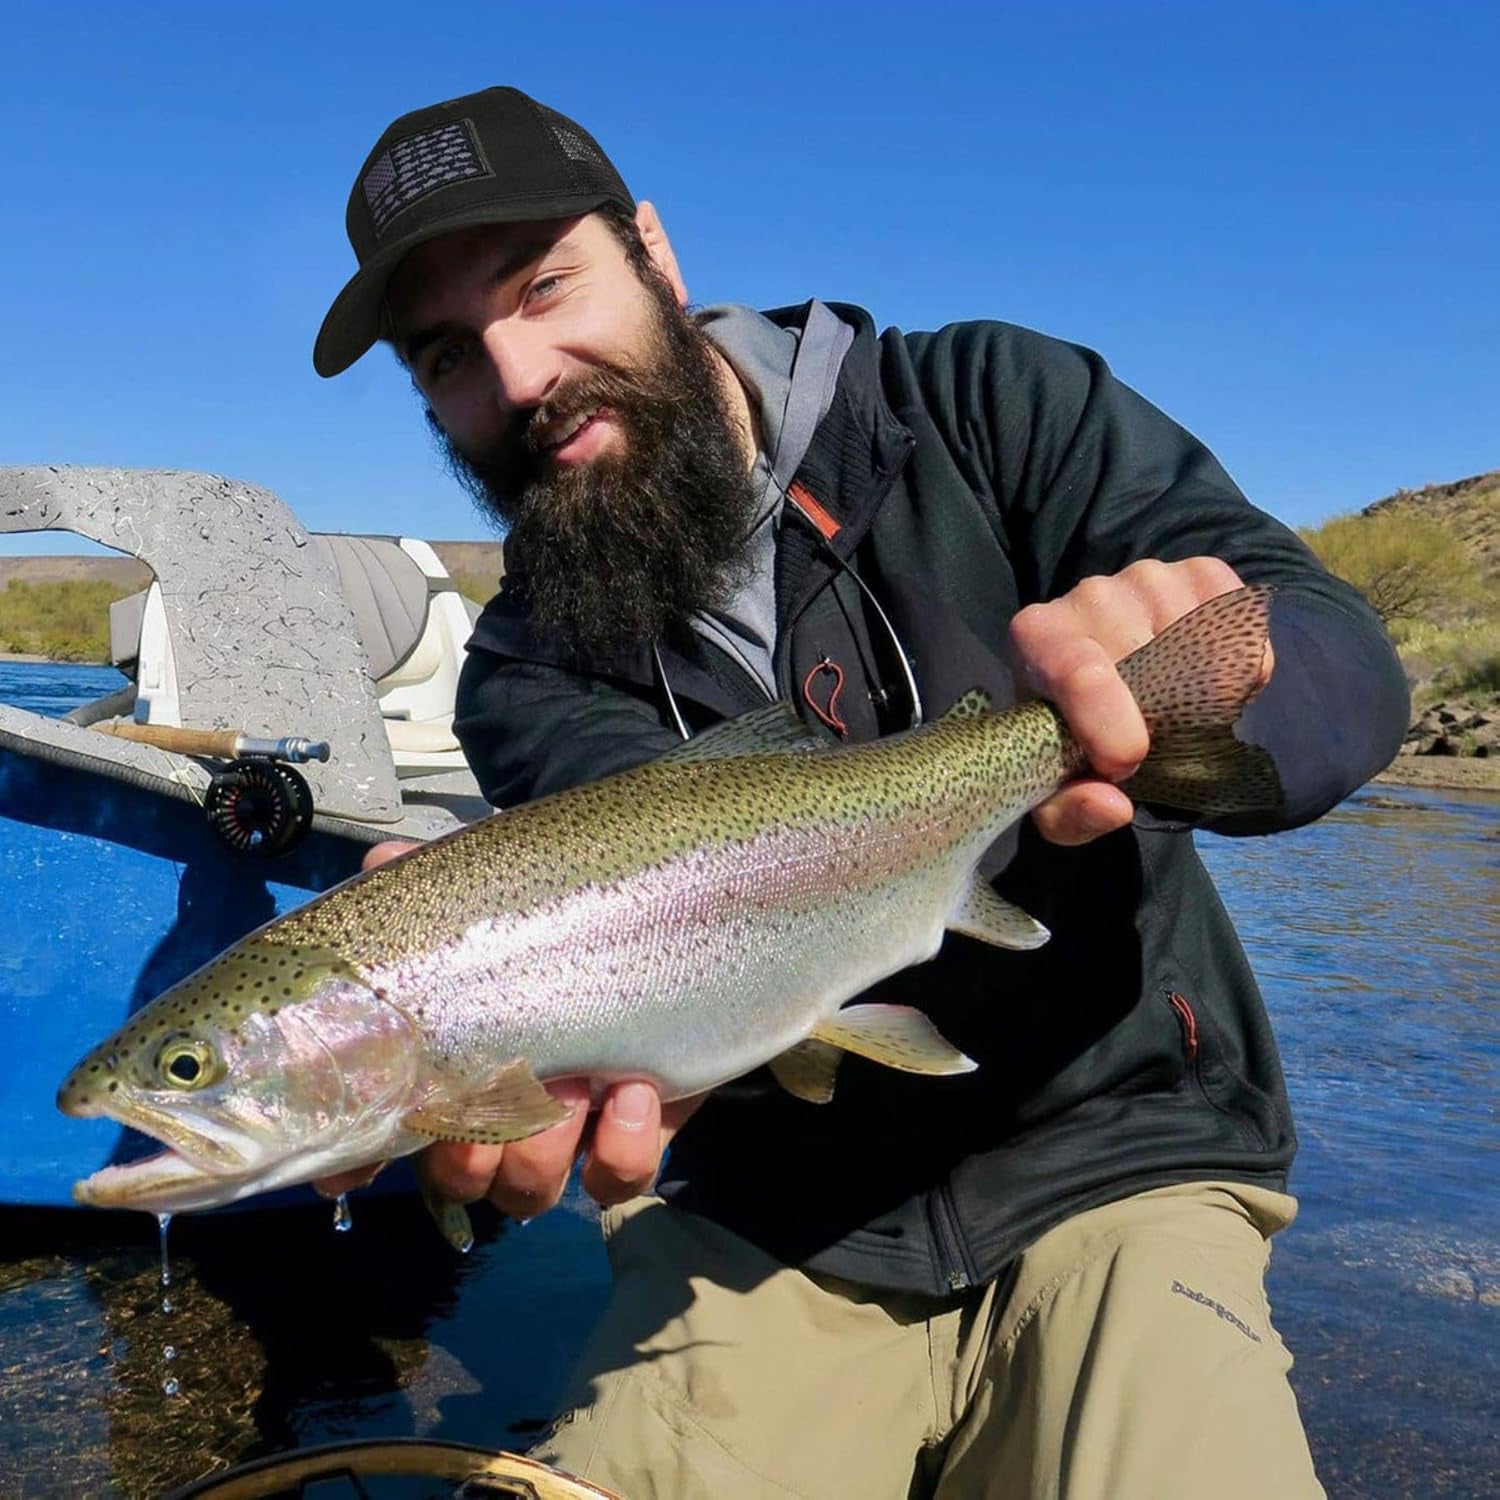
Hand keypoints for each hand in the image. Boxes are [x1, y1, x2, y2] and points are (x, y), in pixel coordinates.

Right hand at [315, 841, 704, 1217]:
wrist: (659, 907)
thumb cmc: (553, 906)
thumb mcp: (487, 888)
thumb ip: (428, 878)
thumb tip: (384, 865)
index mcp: (445, 1059)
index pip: (376, 1134)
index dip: (352, 1163)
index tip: (354, 1165)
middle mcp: (497, 1108)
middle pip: (454, 1179)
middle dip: (465, 1158)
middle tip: (500, 1091)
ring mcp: (567, 1127)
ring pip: (527, 1190)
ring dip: (543, 1150)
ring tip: (579, 1081)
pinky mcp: (635, 1130)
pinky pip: (617, 1177)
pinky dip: (622, 1150)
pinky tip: (634, 1092)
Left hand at [1009, 557, 1272, 845]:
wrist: (1108, 695)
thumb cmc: (1072, 744)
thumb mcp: (1059, 796)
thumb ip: (1071, 812)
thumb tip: (1112, 805)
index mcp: (1036, 638)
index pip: (1077, 670)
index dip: (1108, 723)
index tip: (1126, 764)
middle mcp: (1088, 595)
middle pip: (1152, 663)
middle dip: (1166, 717)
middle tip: (1157, 738)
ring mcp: (1146, 577)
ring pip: (1207, 643)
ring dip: (1211, 692)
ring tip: (1181, 707)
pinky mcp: (1199, 572)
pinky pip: (1243, 620)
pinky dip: (1245, 663)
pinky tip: (1210, 678)